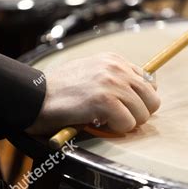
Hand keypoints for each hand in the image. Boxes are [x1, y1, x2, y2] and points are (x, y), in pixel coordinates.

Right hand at [26, 52, 159, 135]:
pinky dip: (115, 129)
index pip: (149, 82)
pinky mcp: (105, 101)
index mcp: (115, 59)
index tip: (124, 106)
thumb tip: (141, 92)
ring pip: (142, 114)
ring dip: (125, 123)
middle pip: (152, 99)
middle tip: (116, 117)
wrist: (35, 96)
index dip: (139, 100)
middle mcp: (117, 68)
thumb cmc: (62, 90)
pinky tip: (98, 122)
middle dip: (137, 113)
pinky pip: (128, 124)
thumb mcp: (92, 73)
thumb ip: (116, 78)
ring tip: (103, 119)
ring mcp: (112, 83)